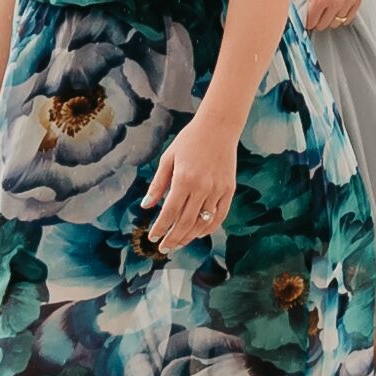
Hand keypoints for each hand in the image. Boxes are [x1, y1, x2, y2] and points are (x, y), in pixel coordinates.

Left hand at [144, 118, 239, 252]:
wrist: (219, 127)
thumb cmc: (189, 141)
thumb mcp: (168, 159)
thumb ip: (158, 184)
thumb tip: (146, 206)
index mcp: (184, 179)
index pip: (169, 212)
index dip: (160, 228)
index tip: (152, 238)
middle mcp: (202, 187)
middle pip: (185, 222)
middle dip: (172, 238)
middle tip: (163, 249)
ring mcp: (218, 190)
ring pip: (203, 223)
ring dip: (189, 236)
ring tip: (178, 243)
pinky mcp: (229, 189)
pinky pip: (219, 216)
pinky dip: (209, 228)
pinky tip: (199, 234)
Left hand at [297, 0, 365, 32]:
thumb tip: (294, 14)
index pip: (310, 23)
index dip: (306, 20)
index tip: (306, 15)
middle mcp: (336, 2)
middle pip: (323, 25)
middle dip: (317, 20)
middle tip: (315, 10)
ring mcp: (348, 1)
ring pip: (336, 23)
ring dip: (330, 18)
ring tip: (326, 7)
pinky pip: (349, 18)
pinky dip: (342, 16)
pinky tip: (337, 6)